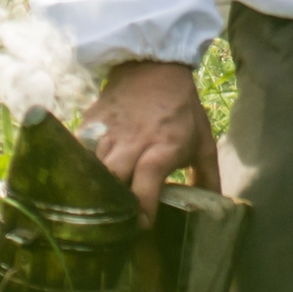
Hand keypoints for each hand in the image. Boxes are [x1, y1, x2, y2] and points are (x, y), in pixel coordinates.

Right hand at [78, 58, 212, 216]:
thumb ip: (208, 177)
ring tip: (101, 205)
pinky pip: (79, 153)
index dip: (142, 209)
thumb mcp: (203, 141)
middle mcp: (132, 142)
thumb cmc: (181, 108)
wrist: (153, 66)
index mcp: (162, 147)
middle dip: (113, 204)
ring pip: (93, 169)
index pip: (145, 184)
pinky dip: (81, 168)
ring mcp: (107, 132)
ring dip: (97, 188)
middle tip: (117, 220)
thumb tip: (213, 210)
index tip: (142, 226)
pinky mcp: (90, 124)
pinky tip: (85, 180)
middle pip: (112, 180)